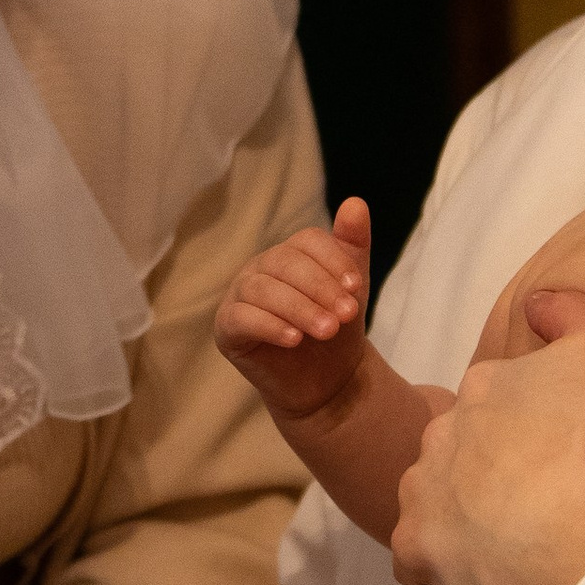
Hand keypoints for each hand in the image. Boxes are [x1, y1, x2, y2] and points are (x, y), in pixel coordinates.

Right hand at [215, 199, 372, 421]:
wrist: (326, 382)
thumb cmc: (336, 329)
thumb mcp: (352, 289)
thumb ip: (353, 247)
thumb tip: (356, 202)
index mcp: (289, 253)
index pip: (307, 241)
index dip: (334, 261)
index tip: (358, 289)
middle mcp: (260, 268)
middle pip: (285, 263)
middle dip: (320, 288)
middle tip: (347, 315)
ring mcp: (239, 296)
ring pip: (262, 289)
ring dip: (299, 308)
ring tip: (327, 330)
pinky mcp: (227, 328)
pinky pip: (240, 318)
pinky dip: (268, 325)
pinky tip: (294, 340)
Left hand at [388, 286, 584, 584]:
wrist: (574, 537)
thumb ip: (571, 313)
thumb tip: (536, 301)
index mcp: (484, 387)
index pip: (500, 398)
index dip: (531, 424)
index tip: (559, 450)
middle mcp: (440, 431)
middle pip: (462, 446)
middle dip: (489, 466)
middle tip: (537, 497)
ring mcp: (420, 490)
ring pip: (432, 496)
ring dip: (460, 514)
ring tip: (508, 540)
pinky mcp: (413, 547)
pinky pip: (416, 559)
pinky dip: (438, 568)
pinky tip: (473, 577)